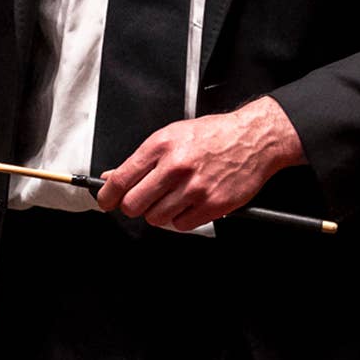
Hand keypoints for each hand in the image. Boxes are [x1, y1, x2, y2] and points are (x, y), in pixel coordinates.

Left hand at [95, 96, 305, 231]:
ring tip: (173, 198)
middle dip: (133, 206)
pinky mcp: (212, 205)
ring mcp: (194, 187)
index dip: (107, 196)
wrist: (253, 139)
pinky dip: (181, 219)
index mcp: (161, 145)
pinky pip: (181, 225)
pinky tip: (190, 203)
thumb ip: (142, 159)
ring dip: (159, 213)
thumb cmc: (214, 135)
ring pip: (156, 218)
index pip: (121, 179)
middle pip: (134, 204)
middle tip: (141, 201)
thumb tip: (112, 176)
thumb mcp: (173, 135)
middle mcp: (176, 166)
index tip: (105, 202)